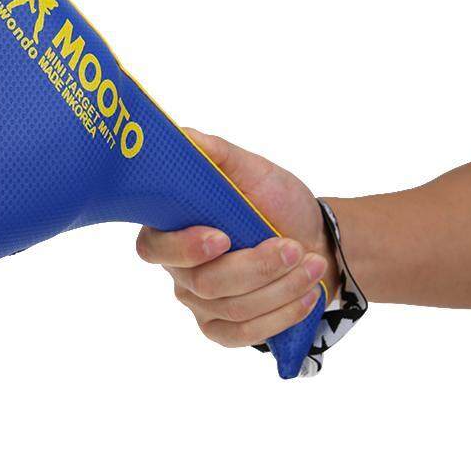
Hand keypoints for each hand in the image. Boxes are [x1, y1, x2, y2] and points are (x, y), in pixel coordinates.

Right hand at [136, 129, 337, 347]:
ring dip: (279, 287)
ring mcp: (199, 304)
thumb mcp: (252, 170)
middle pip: (203, 283)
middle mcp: (178, 270)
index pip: (154, 247)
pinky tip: (306, 295)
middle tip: (293, 248)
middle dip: (255, 267)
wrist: (316, 240)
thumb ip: (215, 154)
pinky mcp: (223, 330)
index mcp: (171, 229)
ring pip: (231, 308)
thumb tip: (182, 135)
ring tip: (312, 263)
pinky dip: (280, 315)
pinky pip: (244, 335)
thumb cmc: (276, 203)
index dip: (183, 248)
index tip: (222, 237)